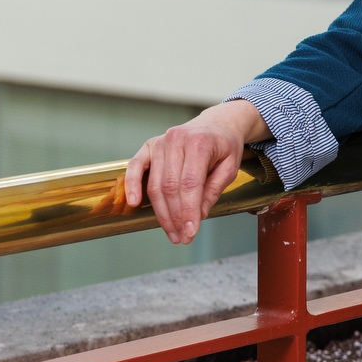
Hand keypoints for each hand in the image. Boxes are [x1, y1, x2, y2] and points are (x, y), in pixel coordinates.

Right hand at [123, 99, 270, 243]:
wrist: (217, 123)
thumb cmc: (225, 146)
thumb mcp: (230, 167)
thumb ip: (214, 189)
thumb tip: (198, 215)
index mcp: (200, 142)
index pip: (191, 183)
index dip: (188, 210)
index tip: (191, 232)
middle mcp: (177, 139)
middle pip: (170, 187)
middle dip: (175, 216)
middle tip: (182, 237)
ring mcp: (160, 141)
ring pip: (154, 183)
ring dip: (161, 212)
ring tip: (171, 232)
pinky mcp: (149, 145)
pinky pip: (135, 166)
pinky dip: (131, 185)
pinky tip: (134, 204)